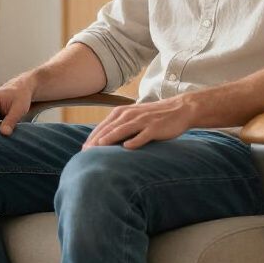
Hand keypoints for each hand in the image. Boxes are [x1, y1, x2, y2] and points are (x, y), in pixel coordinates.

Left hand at [82, 95, 196, 149]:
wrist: (180, 108)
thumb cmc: (154, 116)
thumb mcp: (134, 117)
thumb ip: (120, 126)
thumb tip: (104, 140)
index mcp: (123, 112)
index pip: (103, 126)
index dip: (92, 137)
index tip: (83, 150)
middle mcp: (130, 115)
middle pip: (109, 128)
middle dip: (96, 140)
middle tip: (86, 153)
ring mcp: (143, 121)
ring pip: (123, 130)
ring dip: (110, 138)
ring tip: (99, 148)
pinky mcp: (155, 127)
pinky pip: (143, 135)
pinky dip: (135, 140)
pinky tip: (127, 147)